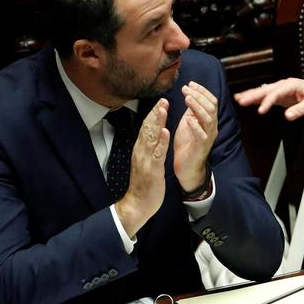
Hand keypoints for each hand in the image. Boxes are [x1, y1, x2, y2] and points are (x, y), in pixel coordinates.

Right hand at [114, 100, 168, 235]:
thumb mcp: (146, 162)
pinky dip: (161, 142)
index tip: (161, 102)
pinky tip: (166, 132)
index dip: (154, 115)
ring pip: (151, 138)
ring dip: (158, 122)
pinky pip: (157, 154)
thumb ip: (149, 149)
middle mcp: (141, 152)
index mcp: (140, 150)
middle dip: (156, 114)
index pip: (147, 129)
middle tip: (163, 99)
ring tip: (164, 109)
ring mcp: (145, 160)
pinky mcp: (152, 169)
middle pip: (148, 129)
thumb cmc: (144, 184)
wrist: (137, 204)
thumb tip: (154, 136)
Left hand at [173, 82, 218, 192]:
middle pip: (211, 107)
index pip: (211, 101)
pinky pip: (201, 135)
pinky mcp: (201, 146)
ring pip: (208, 118)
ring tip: (187, 98)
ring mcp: (208, 136)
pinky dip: (195, 126)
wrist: (187, 167)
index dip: (202, 91)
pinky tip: (188, 119)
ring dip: (198, 107)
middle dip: (199, 95)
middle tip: (186, 88)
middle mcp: (212, 127)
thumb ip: (191, 111)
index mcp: (209, 120)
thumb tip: (190, 94)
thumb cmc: (187, 144)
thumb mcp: (189, 123)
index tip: (190, 83)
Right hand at [235, 76, 303, 120]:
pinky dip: (255, 97)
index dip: (267, 101)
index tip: (261, 111)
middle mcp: (284, 85)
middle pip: (266, 89)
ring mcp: (280, 88)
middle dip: (253, 94)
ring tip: (238, 98)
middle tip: (240, 100)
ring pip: (263, 90)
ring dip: (250, 94)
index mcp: (291, 85)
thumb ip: (300, 110)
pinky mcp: (278, 94)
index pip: (276, 93)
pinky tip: (244, 99)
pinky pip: (265, 95)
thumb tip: (288, 116)